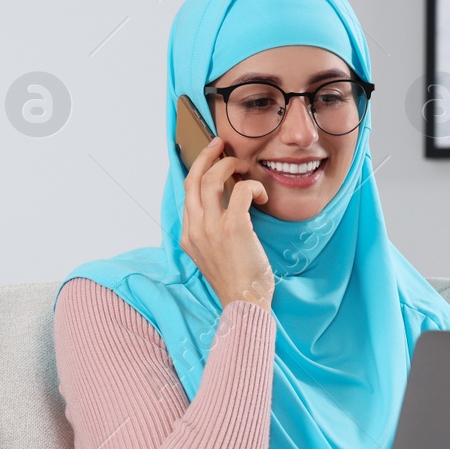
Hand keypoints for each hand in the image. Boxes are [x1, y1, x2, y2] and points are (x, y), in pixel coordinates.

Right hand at [179, 135, 274, 310]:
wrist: (244, 304)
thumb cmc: (236, 282)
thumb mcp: (212, 256)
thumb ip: (210, 234)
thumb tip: (223, 210)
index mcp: (188, 236)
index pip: (187, 194)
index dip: (199, 171)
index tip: (211, 159)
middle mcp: (195, 229)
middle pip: (194, 179)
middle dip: (207, 156)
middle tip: (221, 145)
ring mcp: (212, 227)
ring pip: (213, 179)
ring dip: (229, 165)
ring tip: (242, 164)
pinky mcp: (234, 227)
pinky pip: (241, 191)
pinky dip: (253, 186)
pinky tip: (262, 197)